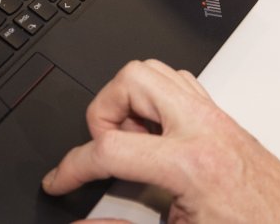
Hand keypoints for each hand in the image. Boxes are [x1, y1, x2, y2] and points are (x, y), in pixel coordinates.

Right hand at [41, 59, 279, 223]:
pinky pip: (176, 83)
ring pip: (154, 70)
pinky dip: (153, 101)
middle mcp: (202, 126)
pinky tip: (152, 137)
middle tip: (103, 148)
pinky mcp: (220, 115)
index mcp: (190, 163)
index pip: (111, 147)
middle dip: (103, 110)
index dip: (72, 167)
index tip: (59, 181)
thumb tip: (85, 221)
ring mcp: (213, 115)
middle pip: (131, 80)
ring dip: (128, 100)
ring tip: (127, 143)